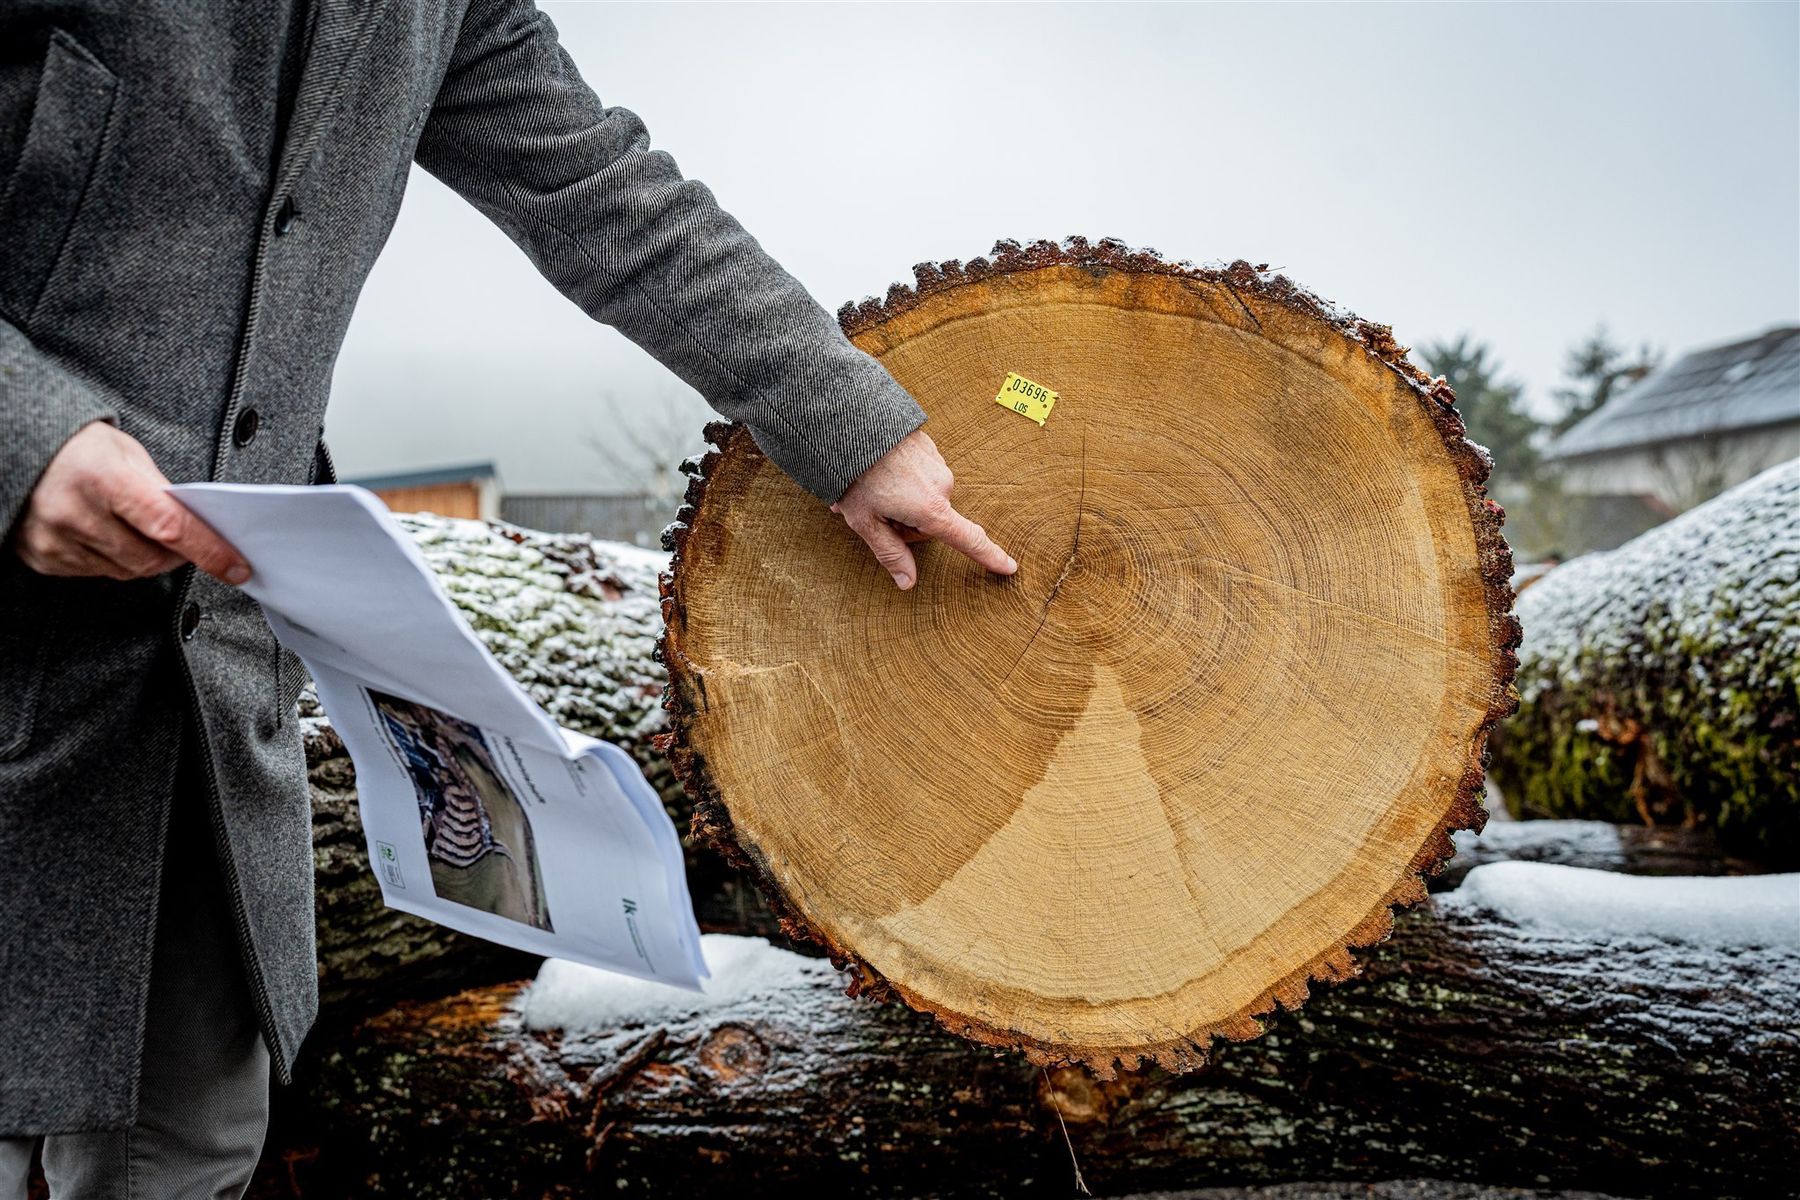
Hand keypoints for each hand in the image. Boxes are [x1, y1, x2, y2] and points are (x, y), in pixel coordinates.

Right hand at [12, 420, 249, 583]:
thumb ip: (161, 491)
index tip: (238, 568)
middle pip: (151, 558)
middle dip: (177, 554)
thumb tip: (197, 526)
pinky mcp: (41, 558)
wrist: (11, 447)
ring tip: (135, 528)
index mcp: (103, 479)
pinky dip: (114, 559)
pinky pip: (97, 573)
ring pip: (126, 571)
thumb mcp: (125, 453)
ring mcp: (54, 541)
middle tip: (182, 539)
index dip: (210, 551)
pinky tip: (105, 533)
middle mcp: (74, 514)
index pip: (170, 527)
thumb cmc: (76, 445)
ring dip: (145, 558)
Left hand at [830, 428, 1016, 589]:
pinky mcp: (929, 447)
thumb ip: (890, 553)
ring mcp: (937, 463)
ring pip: (925, 497)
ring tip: (870, 487)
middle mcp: (942, 486)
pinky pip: (921, 474)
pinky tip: (878, 471)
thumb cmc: (855, 474)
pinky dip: (902, 478)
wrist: (850, 422)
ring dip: (902, 498)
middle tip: (874, 512)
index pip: (967, 540)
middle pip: (932, 520)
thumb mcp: (865, 521)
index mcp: (930, 509)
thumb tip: (908, 583)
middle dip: (906, 522)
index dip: (989, 556)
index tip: (1009, 567)